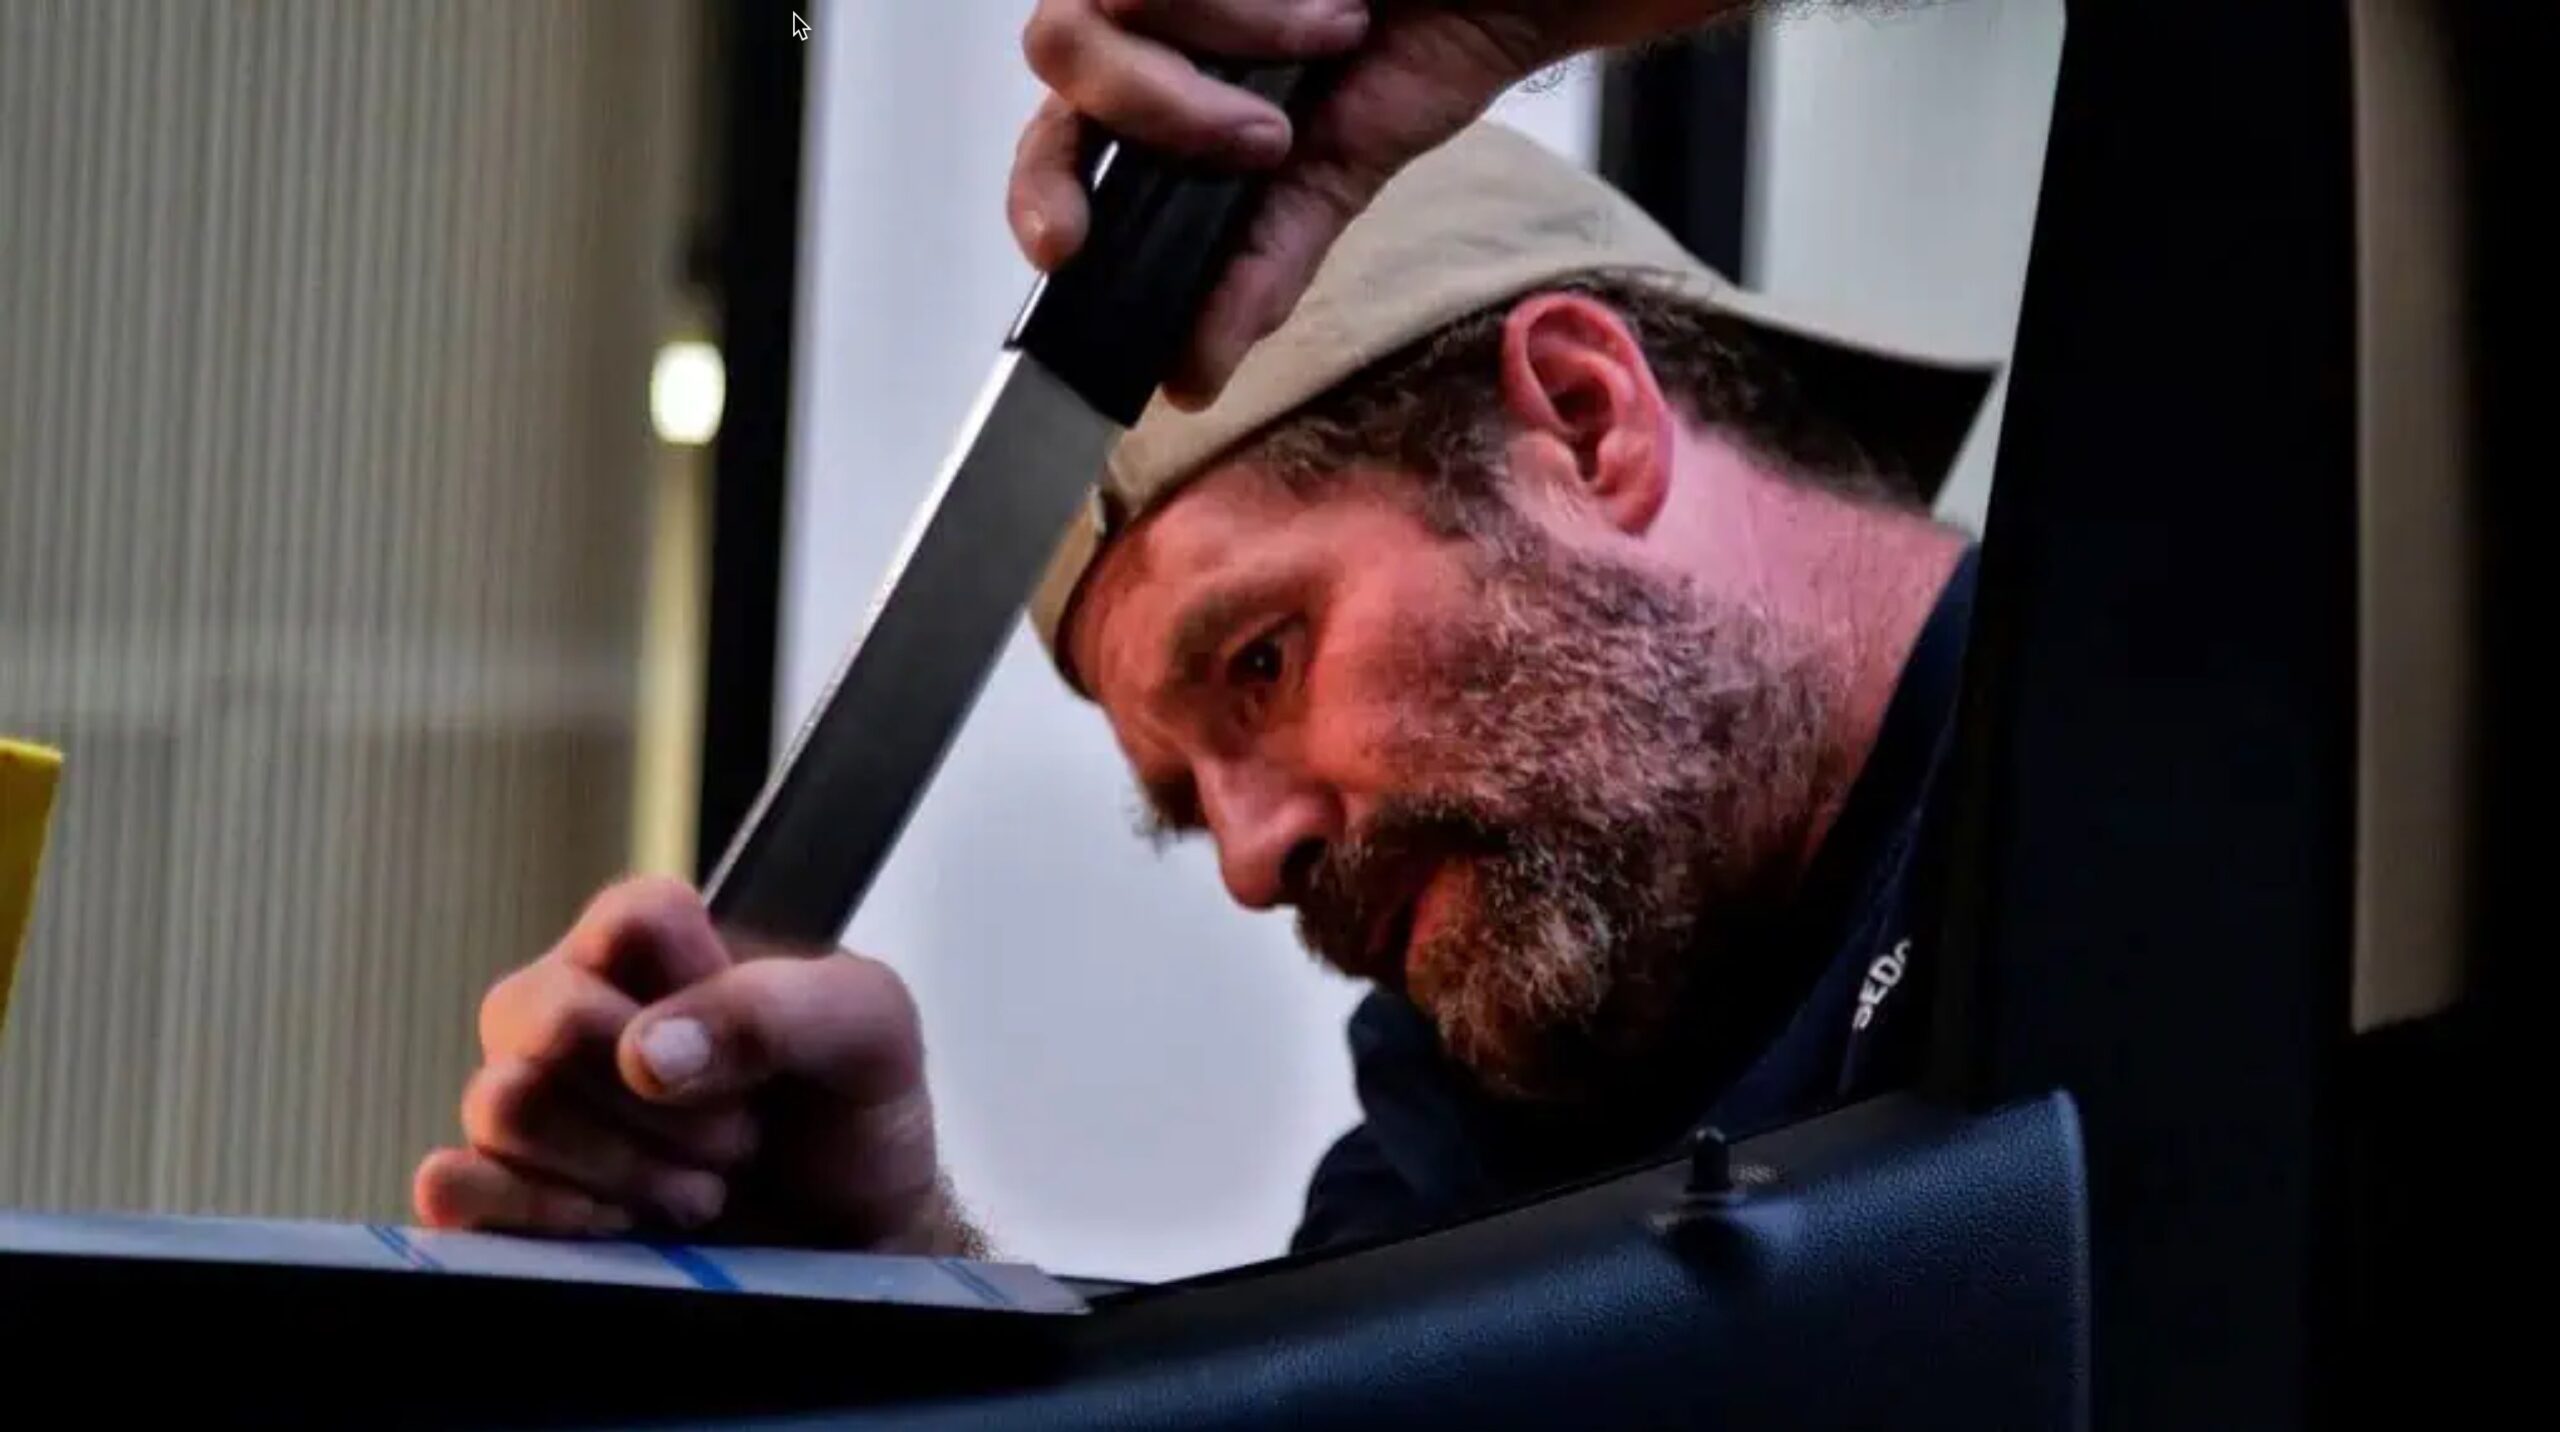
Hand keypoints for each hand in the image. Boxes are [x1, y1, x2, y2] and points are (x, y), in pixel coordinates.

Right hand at [413, 877, 974, 1253]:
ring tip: (698, 1190)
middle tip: (736, 1141)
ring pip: (502, 1103)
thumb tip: (646, 1053)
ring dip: (619, 1165)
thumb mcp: (870, 1033)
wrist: (847, 1239)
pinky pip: (452, 1184)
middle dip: (661, 1104)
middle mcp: (575, 1006)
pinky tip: (618, 1226)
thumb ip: (777, 1009)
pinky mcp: (505, 1192)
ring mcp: (531, 1099)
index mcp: (657, 944)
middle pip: (545, 1015)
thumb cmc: (853, 1115)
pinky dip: (539, 1214)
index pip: (633, 916)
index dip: (698, 994)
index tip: (754, 1055)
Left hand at [1011, 0, 1604, 407]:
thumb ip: (1258, 267)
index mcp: (1162, 95)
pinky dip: (1255, 7)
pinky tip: (1333, 6)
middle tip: (1264, 142)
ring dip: (1229, 49)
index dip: (1039, 194)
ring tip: (1331, 41)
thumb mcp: (1337, 174)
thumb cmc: (1419, 49)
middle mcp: (1152, 19)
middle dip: (1152, 111)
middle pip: (1058, 56)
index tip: (1066, 246)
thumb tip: (1193, 381)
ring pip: (1098, 7)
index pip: (1055, 143)